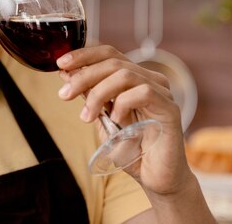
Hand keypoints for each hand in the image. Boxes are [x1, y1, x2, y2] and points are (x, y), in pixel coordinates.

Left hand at [56, 45, 193, 195]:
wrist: (156, 178)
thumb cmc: (132, 149)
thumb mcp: (104, 119)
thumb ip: (90, 97)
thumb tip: (68, 74)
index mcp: (136, 78)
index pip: (109, 54)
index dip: (84, 55)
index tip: (61, 65)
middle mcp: (150, 79)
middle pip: (113, 61)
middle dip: (84, 76)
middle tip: (65, 95)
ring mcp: (162, 92)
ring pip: (125, 74)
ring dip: (98, 93)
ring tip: (86, 116)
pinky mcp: (170, 108)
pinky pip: (143, 92)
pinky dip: (122, 104)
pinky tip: (115, 120)